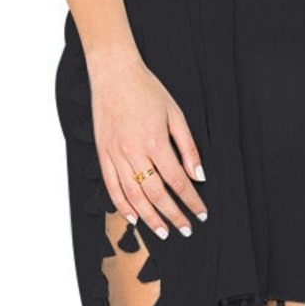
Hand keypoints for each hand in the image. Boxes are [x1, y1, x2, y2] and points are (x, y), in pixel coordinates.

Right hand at [86, 49, 207, 239]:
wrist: (114, 74)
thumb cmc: (146, 90)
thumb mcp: (175, 114)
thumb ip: (188, 147)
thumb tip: (198, 175)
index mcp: (155, 142)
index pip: (177, 181)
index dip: (191, 200)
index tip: (201, 213)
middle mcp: (133, 152)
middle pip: (156, 194)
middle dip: (173, 215)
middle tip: (185, 229)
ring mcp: (115, 155)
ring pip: (133, 196)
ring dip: (149, 217)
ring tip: (162, 232)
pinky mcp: (103, 154)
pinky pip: (112, 186)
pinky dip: (122, 205)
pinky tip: (133, 218)